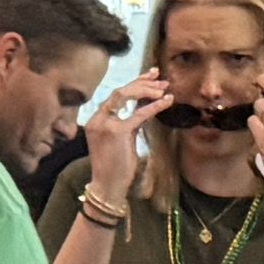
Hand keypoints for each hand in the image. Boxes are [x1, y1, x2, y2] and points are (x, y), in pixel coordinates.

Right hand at [83, 77, 162, 193]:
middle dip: (142, 82)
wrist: (107, 186)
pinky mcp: (119, 132)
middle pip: (120, 91)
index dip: (134, 83)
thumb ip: (125, 124)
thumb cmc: (114, 167)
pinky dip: (155, 105)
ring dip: (147, 89)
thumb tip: (142, 109)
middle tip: (161, 79)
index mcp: (95, 119)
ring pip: (126, 95)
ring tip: (164, 88)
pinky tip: (168, 101)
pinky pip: (139, 113)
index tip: (151, 76)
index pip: (115, 95)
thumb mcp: (118, 141)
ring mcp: (106, 124)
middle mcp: (98, 118)